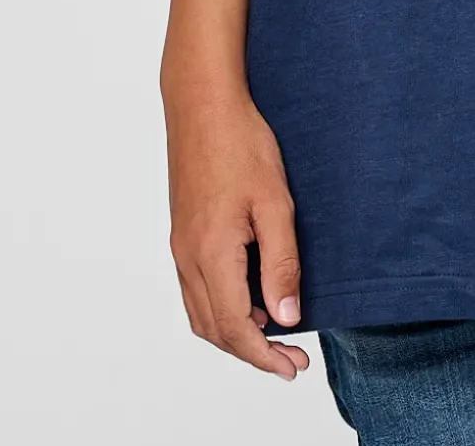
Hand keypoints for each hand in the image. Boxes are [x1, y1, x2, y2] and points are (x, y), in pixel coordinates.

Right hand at [163, 80, 310, 379]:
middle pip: (214, 330)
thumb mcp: (276, 203)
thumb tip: (287, 317)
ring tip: (274, 335)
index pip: (234, 328)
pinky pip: (196, 290)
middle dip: (251, 352)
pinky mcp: (183, 234)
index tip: (293, 368)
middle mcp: (188, 257)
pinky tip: (250, 299)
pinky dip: (221, 309)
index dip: (264, 356)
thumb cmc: (242, 145)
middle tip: (291, 360)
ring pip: (201, 313)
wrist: (203, 105)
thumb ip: (282, 263)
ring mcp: (181, 247)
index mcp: (211, 253)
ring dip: (234, 334)